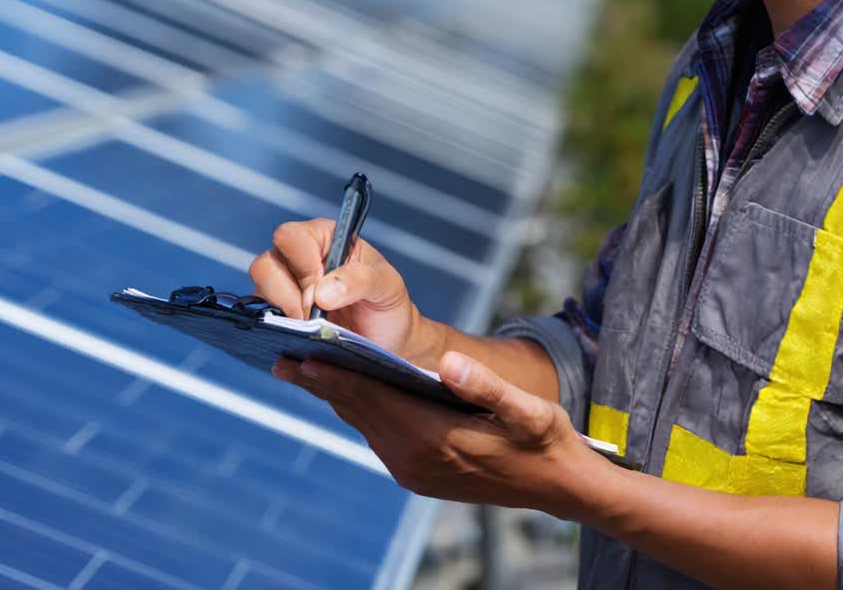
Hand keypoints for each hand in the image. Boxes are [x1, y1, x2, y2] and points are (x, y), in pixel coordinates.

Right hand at [249, 219, 442, 368]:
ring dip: (284, 312)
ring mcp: (286, 286)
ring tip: (312, 326)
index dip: (301, 265)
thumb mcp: (386, 286)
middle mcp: (299, 258)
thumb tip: (320, 292)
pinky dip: (278, 328)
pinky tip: (302, 336)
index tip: (321, 291)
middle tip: (316, 314)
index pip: (290, 237)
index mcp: (324, 238)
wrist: (388, 341)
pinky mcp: (280, 312)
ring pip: (260, 290)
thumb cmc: (388, 304)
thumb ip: (360, 280)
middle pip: (266, 265)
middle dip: (288, 295)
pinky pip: (263, 316)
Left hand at [273, 351, 605, 516]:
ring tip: (306, 370)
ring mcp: (414, 471)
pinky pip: (378, 436)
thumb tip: (449, 361)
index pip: (373, 398)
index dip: (335, 374)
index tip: (299, 355)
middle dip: (321, 383)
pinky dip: (360, 412)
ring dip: (337, 397)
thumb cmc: (546, 442)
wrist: (559, 487)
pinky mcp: (418, 474)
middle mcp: (416, 459)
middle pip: (359, 412)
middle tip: (283, 357)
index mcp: (436, 439)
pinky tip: (350, 393)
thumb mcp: (529, 410)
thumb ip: (487, 385)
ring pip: (365, 424)